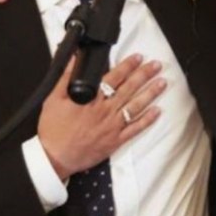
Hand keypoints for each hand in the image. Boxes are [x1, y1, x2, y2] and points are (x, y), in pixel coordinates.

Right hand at [38, 54, 165, 178]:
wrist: (55, 158)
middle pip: (129, 88)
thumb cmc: (53, 130)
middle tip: (156, 65)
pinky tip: (157, 111)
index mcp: (90, 99)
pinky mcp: (115, 140)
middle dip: (144, 75)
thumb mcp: (53, 99)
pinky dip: (147, 120)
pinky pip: (135, 129)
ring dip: (150, 93)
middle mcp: (105, 111)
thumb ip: (65, 77)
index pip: (114, 77)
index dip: (127, 65)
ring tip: (162, 83)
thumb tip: (74, 59)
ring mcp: (112, 126)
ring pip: (136, 106)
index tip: (138, 57)